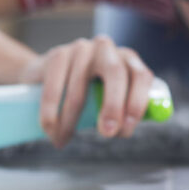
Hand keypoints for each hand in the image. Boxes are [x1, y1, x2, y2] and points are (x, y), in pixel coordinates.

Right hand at [20, 35, 154, 147]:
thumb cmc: (87, 92)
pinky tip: (50, 130)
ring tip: (63, 140)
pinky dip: (50, 114)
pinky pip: (54, 88)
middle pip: (116, 73)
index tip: (126, 129)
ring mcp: (82, 48)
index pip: (141, 76)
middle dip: (113, 106)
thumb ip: (122, 111)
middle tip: (106, 133)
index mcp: (128, 60)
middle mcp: (107, 49)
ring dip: (71, 121)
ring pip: (80, 88)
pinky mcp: (57, 55)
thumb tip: (123, 131)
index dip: (137, 102)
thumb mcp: (109, 96)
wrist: (47, 74)